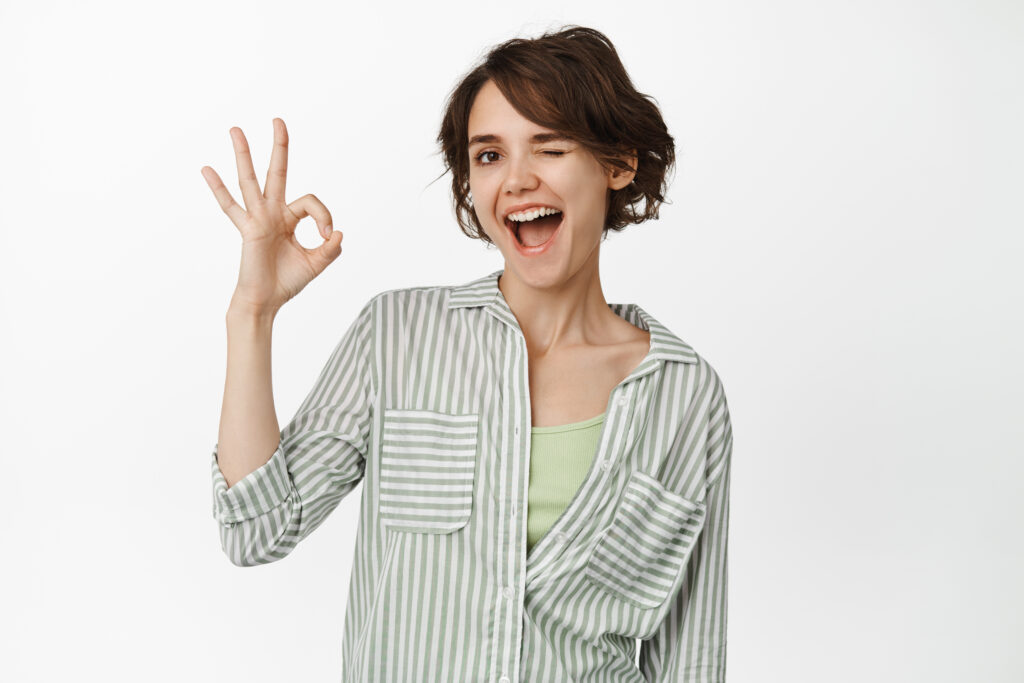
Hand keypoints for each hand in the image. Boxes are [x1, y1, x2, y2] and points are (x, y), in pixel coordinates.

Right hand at [201, 118, 342, 315]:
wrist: (266, 301)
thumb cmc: (287, 282)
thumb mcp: (317, 263)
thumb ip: (331, 248)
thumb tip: (338, 232)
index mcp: (289, 218)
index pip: (310, 202)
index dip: (324, 215)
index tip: (328, 235)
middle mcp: (272, 213)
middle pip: (276, 172)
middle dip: (279, 147)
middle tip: (278, 120)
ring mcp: (258, 218)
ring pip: (250, 180)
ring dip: (244, 154)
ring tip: (236, 129)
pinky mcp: (248, 229)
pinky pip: (230, 206)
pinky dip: (218, 188)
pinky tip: (206, 169)